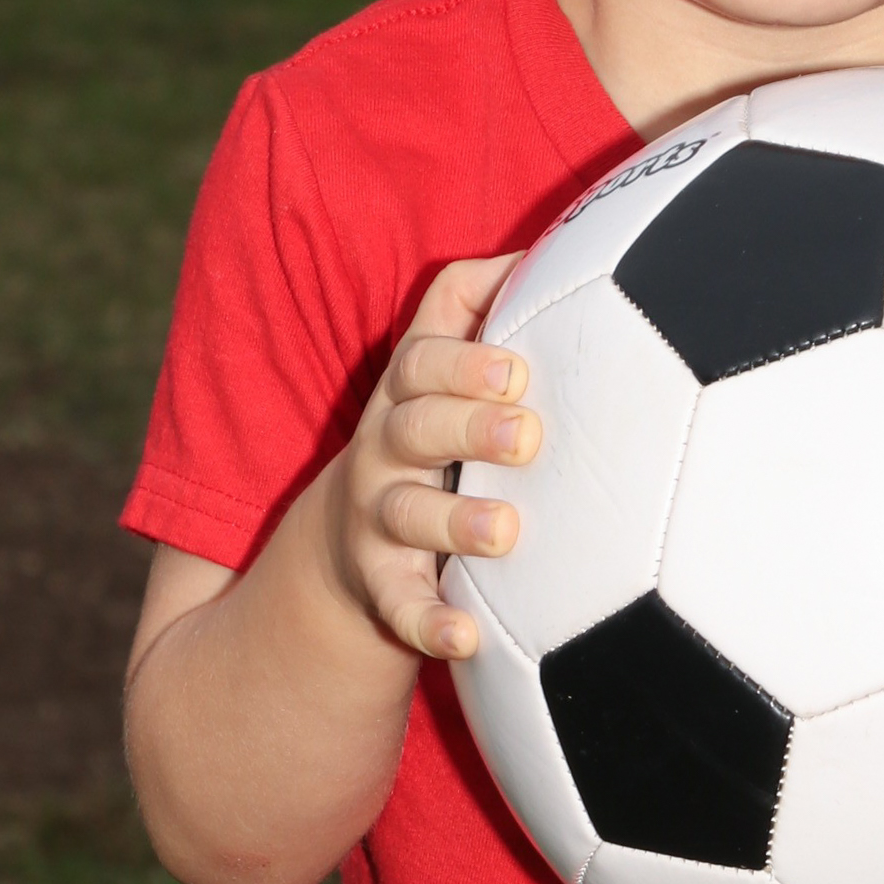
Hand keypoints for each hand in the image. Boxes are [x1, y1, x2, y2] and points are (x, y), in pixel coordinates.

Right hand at [320, 256, 537, 664]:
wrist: (348, 534)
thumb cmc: (430, 430)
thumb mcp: (434, 369)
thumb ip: (470, 305)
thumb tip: (534, 245)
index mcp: (409, 392)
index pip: (419, 364)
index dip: (463, 363)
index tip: (516, 367)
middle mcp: (385, 450)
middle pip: (414, 429)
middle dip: (468, 427)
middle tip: (527, 434)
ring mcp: (378, 519)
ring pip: (407, 516)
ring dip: (456, 523)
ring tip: (506, 532)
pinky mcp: (382, 585)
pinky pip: (401, 607)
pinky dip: (430, 623)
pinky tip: (466, 638)